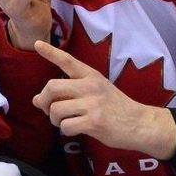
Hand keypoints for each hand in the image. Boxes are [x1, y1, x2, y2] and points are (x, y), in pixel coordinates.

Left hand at [33, 41, 175, 157]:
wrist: (138, 122)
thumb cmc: (115, 107)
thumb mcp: (95, 93)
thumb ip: (69, 93)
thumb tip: (36, 99)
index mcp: (92, 76)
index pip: (68, 61)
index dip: (51, 53)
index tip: (37, 44)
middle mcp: (91, 86)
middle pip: (52, 87)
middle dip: (44, 101)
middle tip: (49, 109)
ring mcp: (93, 103)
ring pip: (56, 110)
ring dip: (55, 120)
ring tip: (67, 121)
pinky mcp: (94, 121)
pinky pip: (65, 126)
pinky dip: (66, 131)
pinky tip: (78, 129)